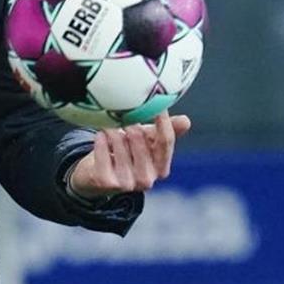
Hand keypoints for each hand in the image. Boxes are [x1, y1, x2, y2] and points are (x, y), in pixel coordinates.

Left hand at [67, 112, 191, 198]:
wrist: (96, 177)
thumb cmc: (126, 154)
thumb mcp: (147, 143)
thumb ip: (165, 131)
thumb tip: (187, 121)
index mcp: (161, 169)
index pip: (166, 140)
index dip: (162, 119)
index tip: (155, 100)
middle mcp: (147, 179)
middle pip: (138, 137)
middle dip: (128, 122)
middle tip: (121, 116)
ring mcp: (126, 183)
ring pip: (118, 140)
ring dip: (112, 129)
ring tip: (110, 128)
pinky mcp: (106, 181)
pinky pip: (102, 148)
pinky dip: (100, 138)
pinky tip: (100, 137)